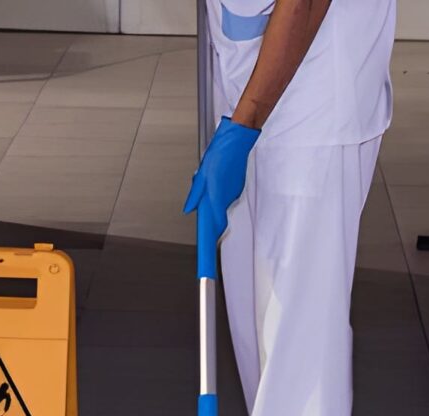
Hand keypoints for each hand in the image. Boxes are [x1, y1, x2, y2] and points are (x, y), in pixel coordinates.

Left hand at [184, 117, 260, 278]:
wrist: (239, 141)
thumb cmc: (221, 154)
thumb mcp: (202, 174)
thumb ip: (196, 194)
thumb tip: (189, 210)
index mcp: (215, 198)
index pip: (211, 228)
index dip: (209, 247)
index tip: (207, 262)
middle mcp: (225, 200)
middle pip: (216, 221)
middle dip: (210, 226)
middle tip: (205, 232)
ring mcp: (231, 196)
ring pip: (219, 209)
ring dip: (212, 207)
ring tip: (209, 191)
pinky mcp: (234, 190)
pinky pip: (224, 200)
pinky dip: (219, 199)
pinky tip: (216, 184)